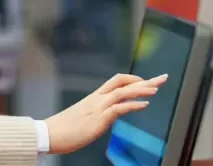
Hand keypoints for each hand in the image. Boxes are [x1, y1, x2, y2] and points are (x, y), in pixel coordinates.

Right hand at [45, 73, 167, 153]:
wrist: (50, 134)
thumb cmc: (64, 129)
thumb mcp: (83, 116)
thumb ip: (96, 113)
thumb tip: (107, 116)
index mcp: (94, 97)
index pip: (116, 81)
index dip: (133, 80)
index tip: (147, 81)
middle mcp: (97, 99)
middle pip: (124, 82)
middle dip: (145, 80)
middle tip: (162, 78)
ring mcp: (98, 107)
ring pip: (123, 92)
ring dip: (142, 89)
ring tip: (157, 89)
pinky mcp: (99, 119)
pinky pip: (119, 108)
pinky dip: (133, 105)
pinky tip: (144, 104)